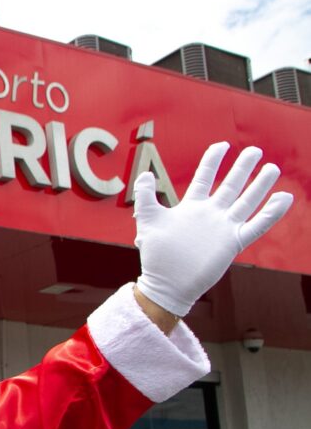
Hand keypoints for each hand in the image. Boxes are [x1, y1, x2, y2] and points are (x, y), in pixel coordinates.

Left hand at [134, 142, 292, 316]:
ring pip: (246, 202)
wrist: (166, 283)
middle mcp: (211, 214)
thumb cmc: (156, 254)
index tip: (222, 145)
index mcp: (191, 206)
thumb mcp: (147, 220)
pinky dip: (271, 213)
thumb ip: (145, 196)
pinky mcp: (233, 243)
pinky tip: (284, 199)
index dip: (213, 160)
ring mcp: (223, 227)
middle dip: (242, 168)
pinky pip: (256, 226)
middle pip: (230, 185)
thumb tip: (145, 174)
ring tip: (272, 168)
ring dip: (260, 185)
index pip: (205, 177)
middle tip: (255, 150)